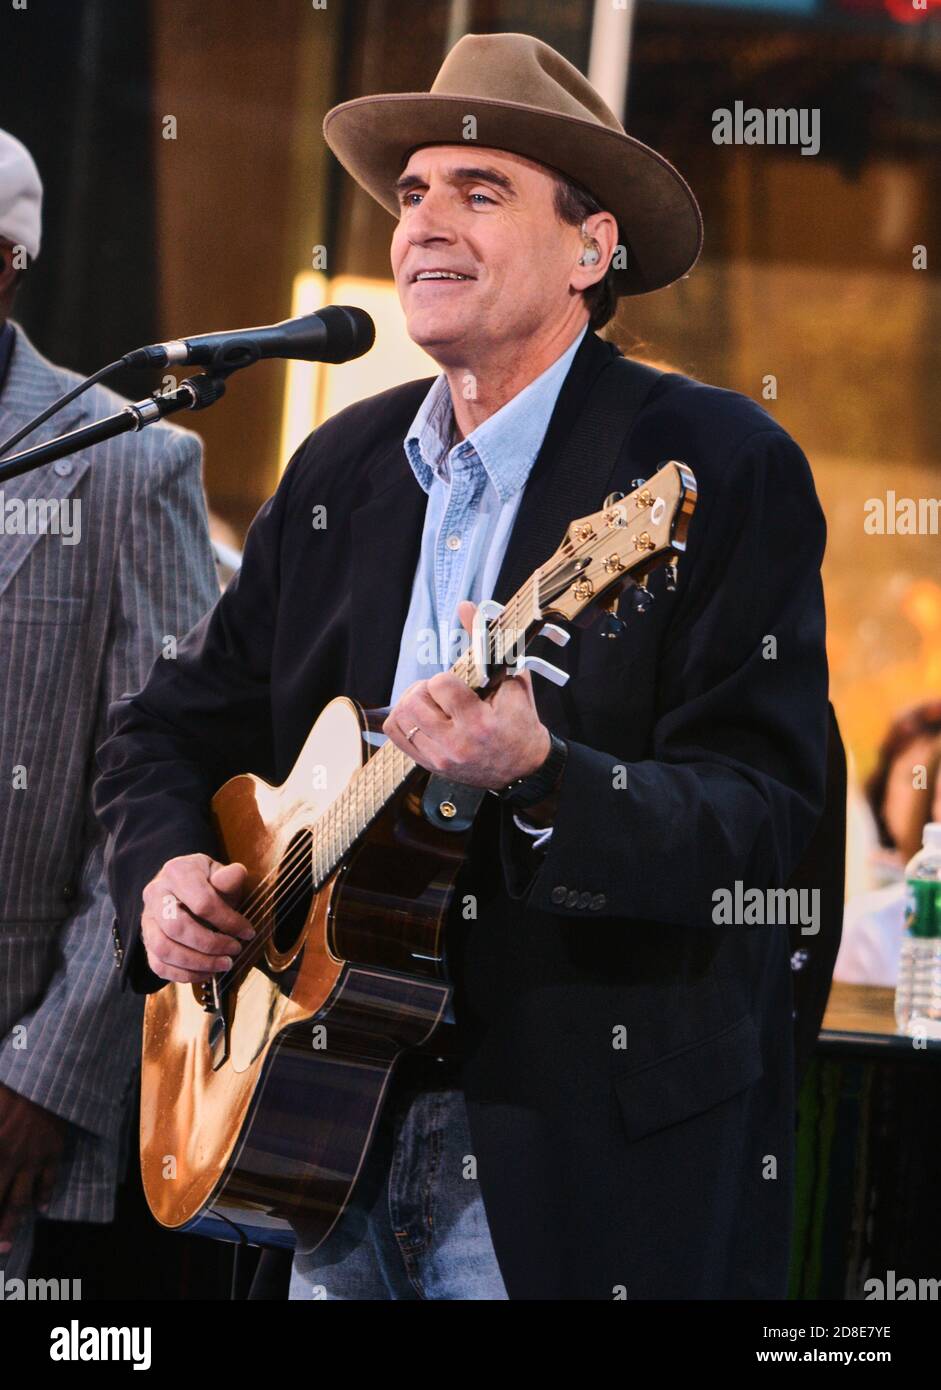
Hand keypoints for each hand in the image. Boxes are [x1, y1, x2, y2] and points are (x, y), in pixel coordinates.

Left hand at [0, 1084, 66, 1253]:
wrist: (49, 1075)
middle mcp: (8, 1159)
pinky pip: (49, 1179)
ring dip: (12, 1224)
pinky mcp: (53, 1151)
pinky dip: (45, 1195)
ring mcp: (32, 1158)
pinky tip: (42, 1209)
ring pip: (21, 1199)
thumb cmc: (8, 1087)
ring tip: (7, 1245)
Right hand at [141, 855, 253, 984]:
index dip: (228, 921)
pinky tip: (207, 972)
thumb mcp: (219, 872)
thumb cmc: (206, 881)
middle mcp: (155, 894)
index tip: (248, 932)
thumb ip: (228, 877)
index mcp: (177, 872)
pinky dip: (184, 975)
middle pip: (177, 928)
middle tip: (234, 951)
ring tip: (223, 964)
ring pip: (164, 949)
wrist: (182, 886)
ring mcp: (147, 919)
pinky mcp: (146, 941)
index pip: (202, 903)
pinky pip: (158, 965)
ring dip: (197, 964)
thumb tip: (237, 874)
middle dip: (210, 945)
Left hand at [383, 600, 550, 788]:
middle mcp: (457, 745)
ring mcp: (440, 759)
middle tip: (440, 692)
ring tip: (432, 703)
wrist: (523, 768)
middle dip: (425, 689)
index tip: (458, 684)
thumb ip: (487, 643)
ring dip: (412, 703)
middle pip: (414, 702)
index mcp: (480, 724)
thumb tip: (465, 606)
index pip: (440, 685)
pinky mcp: (429, 766)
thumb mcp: (512, 680)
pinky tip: (422, 716)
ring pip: (401, 718)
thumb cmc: (520, 722)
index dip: (446, 678)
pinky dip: (404, 719)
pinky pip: (396, 735)